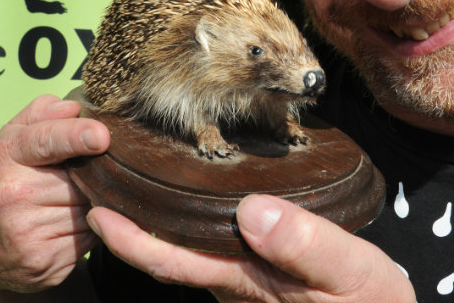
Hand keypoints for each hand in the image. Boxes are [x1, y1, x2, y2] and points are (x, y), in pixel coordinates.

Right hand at [0, 95, 110, 300]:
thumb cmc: (8, 184)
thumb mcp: (13, 142)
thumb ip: (41, 116)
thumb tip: (73, 106)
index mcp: (7, 156)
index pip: (44, 141)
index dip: (75, 136)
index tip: (102, 136)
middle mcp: (13, 193)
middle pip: (79, 176)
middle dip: (88, 176)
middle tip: (72, 179)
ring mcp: (27, 231)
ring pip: (89, 206)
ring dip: (90, 203)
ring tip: (66, 204)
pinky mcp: (45, 260)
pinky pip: (91, 235)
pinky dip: (90, 228)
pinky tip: (69, 226)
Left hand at [87, 194, 413, 302]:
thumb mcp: (355, 275)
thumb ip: (308, 245)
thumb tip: (252, 210)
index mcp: (246, 281)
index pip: (173, 261)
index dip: (130, 239)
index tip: (98, 209)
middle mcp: (234, 280)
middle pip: (170, 250)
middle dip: (132, 220)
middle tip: (103, 175)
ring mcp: (244, 276)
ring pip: (188, 245)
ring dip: (157, 215)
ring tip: (135, 173)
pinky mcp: (259, 270)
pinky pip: (213, 242)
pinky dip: (190, 216)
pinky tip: (190, 190)